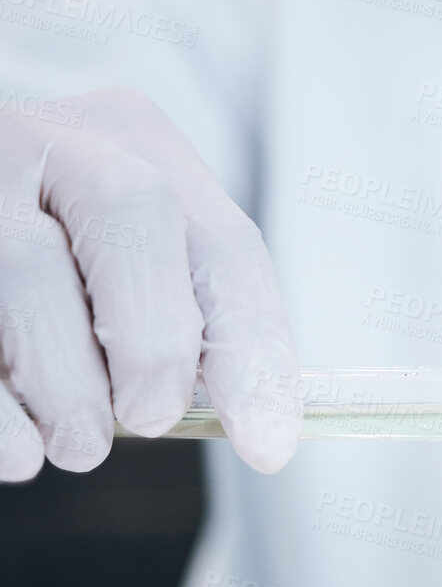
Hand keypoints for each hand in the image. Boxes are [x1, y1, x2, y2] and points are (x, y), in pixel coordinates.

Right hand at [0, 87, 298, 478]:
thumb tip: (257, 418)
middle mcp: (47, 136)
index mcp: (130, 138)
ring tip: (79, 441)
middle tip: (150, 417)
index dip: (253, 350)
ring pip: (31, 268)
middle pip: (132, 213)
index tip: (269, 442)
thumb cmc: (52, 249)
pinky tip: (20, 450)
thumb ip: (181, 305)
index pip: (223, 240)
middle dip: (155, 344)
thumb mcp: (123, 246)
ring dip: (70, 388)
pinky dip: (2, 414)